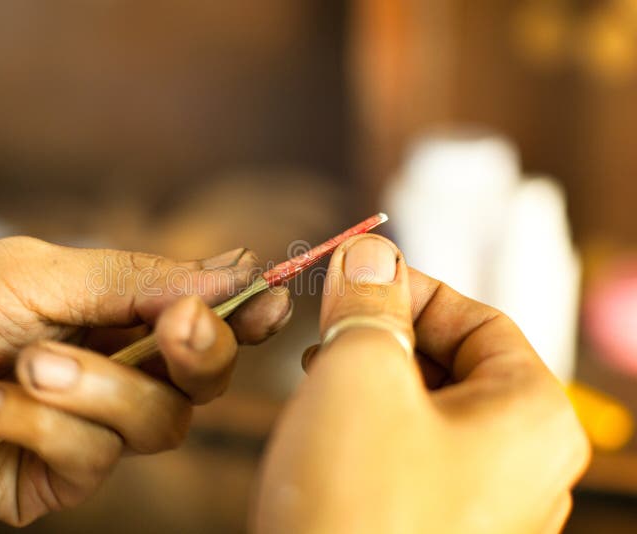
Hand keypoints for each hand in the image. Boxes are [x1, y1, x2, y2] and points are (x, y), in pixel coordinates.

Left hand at [0, 237, 291, 523]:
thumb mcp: (31, 269)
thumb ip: (129, 277)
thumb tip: (227, 273)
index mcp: (112, 312)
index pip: (197, 315)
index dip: (241, 312)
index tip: (269, 301)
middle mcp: (114, 371)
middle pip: (201, 379)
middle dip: (200, 352)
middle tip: (176, 327)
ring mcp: (90, 428)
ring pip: (156, 422)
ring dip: (96, 387)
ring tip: (25, 364)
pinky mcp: (59, 478)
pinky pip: (90, 457)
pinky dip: (37, 423)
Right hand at [253, 235, 589, 533]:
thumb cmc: (355, 505)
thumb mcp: (359, 373)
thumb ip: (369, 302)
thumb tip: (369, 254)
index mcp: (533, 418)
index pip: (479, 318)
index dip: (408, 287)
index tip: (351, 278)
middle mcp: (525, 468)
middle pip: (455, 364)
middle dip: (385, 337)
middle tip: (327, 331)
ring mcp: (485, 509)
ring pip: (429, 411)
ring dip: (372, 382)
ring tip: (320, 380)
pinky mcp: (438, 533)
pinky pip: (413, 458)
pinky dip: (371, 430)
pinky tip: (328, 433)